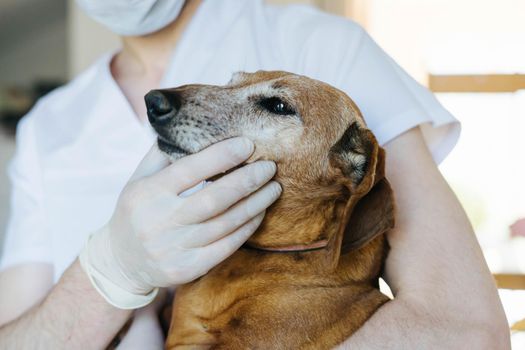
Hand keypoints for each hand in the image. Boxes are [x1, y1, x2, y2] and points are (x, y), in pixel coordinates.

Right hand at [81, 137, 280, 304]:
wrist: (122, 261)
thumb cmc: (137, 211)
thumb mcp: (139, 179)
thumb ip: (162, 153)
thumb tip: (188, 123)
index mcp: (149, 193)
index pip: (190, 170)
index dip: (221, 156)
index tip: (248, 144)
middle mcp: (160, 221)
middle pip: (214, 198)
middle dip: (247, 180)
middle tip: (270, 166)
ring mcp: (174, 248)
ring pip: (225, 224)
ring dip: (255, 204)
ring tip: (274, 188)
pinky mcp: (187, 268)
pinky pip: (226, 247)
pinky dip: (247, 228)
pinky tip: (260, 213)